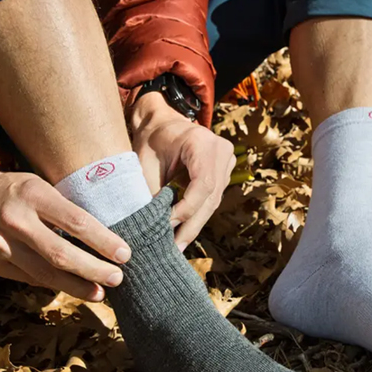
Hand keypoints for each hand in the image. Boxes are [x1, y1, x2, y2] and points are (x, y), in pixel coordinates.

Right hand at [0, 171, 130, 300]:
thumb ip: (64, 208)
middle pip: (61, 254)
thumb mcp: (40, 184)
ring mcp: (1, 245)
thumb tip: (104, 234)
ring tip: (99, 293)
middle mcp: (16, 221)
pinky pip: (29, 279)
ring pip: (44, 274)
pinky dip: (53, 284)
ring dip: (76, 286)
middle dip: (93, 269)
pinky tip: (71, 287)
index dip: (103, 241)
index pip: (76, 222)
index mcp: (33, 194)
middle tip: (117, 278)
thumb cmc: (16, 189)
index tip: (124, 254)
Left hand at [130, 92, 235, 250]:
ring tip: (177, 247)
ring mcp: (226, 163)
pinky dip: (196, 216)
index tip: (166, 225)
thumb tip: (151, 225)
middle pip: (210, 198)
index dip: (186, 209)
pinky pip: (211, 199)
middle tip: (174, 250)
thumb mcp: (145, 162)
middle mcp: (222, 152)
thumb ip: (151, 191)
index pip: (202, 185)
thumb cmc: (151, 139)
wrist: (161, 122)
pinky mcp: (223, 173)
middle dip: (191, 226)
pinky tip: (183, 234)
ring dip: (194, 225)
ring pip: (212, 202)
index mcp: (203, 143)